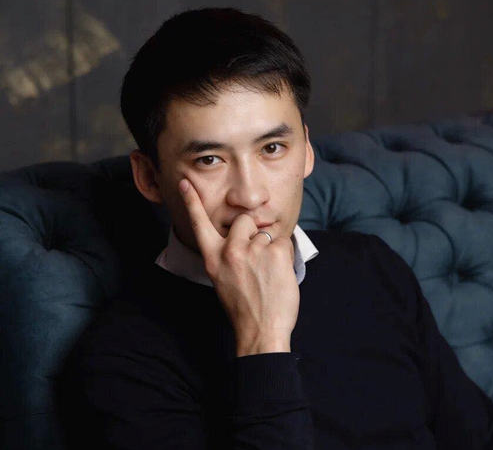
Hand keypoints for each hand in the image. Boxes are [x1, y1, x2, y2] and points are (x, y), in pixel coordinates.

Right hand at [179, 178, 298, 356]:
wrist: (261, 331)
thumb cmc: (243, 308)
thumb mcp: (222, 279)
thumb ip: (227, 255)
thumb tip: (242, 237)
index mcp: (214, 258)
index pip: (200, 223)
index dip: (192, 202)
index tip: (186, 183)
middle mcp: (231, 251)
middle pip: (245, 219)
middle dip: (253, 231)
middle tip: (257, 258)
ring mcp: (253, 250)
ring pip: (267, 232)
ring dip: (271, 248)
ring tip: (268, 273)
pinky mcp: (275, 252)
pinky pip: (284, 241)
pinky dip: (285, 255)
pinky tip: (279, 274)